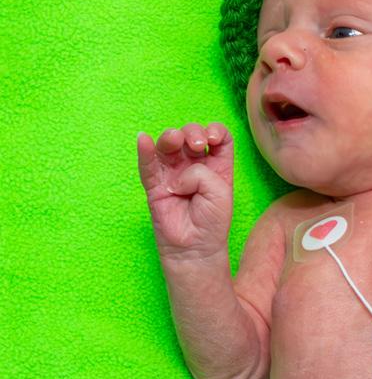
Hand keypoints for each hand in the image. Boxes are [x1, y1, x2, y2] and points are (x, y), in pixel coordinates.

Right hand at [137, 123, 233, 260]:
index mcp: (216, 165)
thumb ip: (202, 173)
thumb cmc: (212, 221)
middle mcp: (194, 165)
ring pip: (168, 145)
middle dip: (192, 132)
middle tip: (196, 145)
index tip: (212, 139)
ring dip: (171, 136)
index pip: (217, 136)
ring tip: (174, 140)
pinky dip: (144, 151)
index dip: (215, 130)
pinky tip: (143, 140)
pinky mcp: (155, 185)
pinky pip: (147, 165)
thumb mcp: (220, 191)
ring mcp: (173, 173)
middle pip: (190, 135)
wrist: (196, 248)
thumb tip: (176, 175)